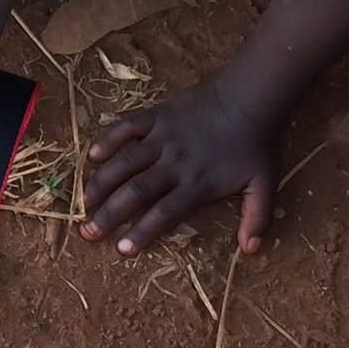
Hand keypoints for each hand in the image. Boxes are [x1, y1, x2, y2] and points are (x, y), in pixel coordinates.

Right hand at [80, 81, 280, 255]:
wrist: (250, 97)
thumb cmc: (257, 144)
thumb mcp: (265, 185)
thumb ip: (257, 218)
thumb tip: (251, 250)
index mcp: (197, 184)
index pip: (164, 214)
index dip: (141, 232)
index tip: (122, 250)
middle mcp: (174, 164)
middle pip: (136, 192)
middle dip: (109, 214)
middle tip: (87, 232)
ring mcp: (163, 138)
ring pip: (125, 162)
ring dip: (102, 182)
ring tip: (83, 202)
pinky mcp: (157, 116)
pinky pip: (128, 126)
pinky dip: (109, 139)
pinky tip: (92, 156)